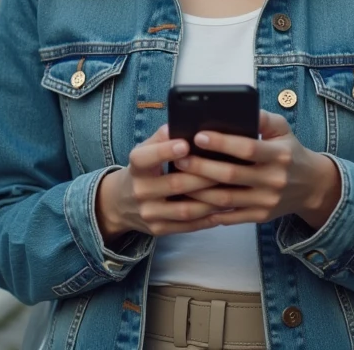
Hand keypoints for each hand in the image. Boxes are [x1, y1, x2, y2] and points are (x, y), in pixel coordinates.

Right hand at [95, 124, 224, 240]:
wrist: (121, 203)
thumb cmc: (144, 170)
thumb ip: (163, 137)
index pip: (146, 158)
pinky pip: (187, 226)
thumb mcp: (145, 150)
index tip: (186, 144)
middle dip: (203, 177)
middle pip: (175, 184)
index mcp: (136, 166)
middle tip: (228, 169)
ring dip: (211, 201)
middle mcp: (139, 190)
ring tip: (232, 191)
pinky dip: (208, 218)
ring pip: (185, 210)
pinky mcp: (157, 230)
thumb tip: (184, 123)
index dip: (165, 151)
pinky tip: (224, 209)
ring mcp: (148, 213)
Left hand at [175, 111, 341, 228]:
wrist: (312, 187)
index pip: (248, 148)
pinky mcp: (260, 217)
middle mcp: (274, 180)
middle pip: (231, 175)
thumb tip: (239, 106)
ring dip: (199, 190)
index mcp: (279, 155)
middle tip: (180, 158)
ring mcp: (267, 201)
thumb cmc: (290, 152)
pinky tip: (191, 200)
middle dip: (202, 166)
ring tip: (179, 178)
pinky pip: (230, 216)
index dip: (222, 142)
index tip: (198, 136)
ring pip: (226, 199)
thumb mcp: (283, 129)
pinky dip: (209, 210)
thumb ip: (262, 118)